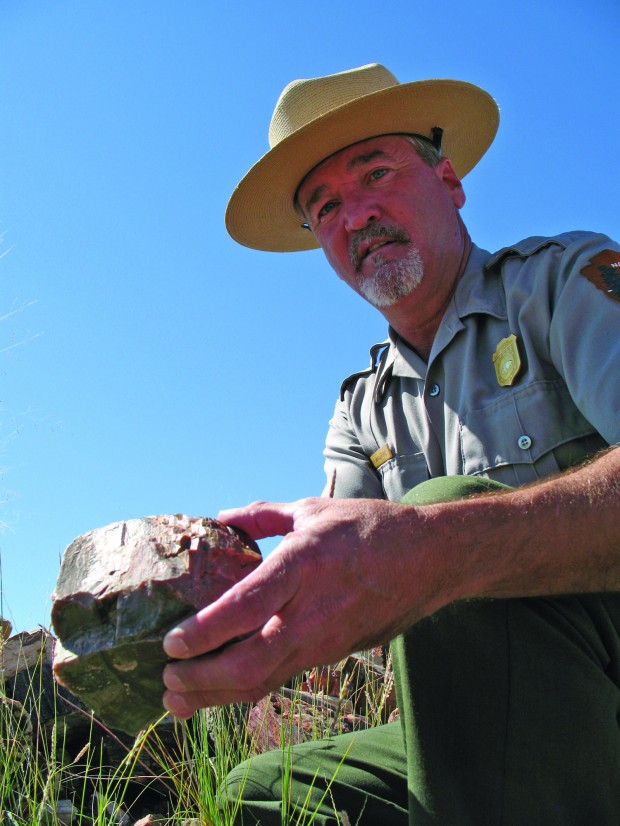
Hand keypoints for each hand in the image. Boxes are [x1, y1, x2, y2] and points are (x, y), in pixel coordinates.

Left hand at [161, 496, 439, 717]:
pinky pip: (280, 677)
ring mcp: (324, 640)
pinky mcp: (331, 655)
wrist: (429, 560)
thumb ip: (263, 515)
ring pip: (263, 681)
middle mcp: (312, 611)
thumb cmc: (369, 528)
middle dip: (201, 679)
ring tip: (176, 700)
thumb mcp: (313, 509)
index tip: (171, 640)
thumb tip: (221, 517)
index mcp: (304, 565)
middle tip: (165, 676)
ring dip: (216, 696)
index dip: (205, 631)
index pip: (246, 607)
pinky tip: (218, 690)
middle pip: (249, 663)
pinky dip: (244, 688)